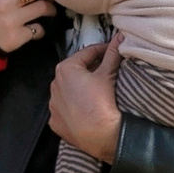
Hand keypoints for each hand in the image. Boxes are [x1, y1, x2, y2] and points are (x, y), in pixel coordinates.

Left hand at [50, 29, 124, 162]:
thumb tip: (120, 36)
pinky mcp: (55, 122)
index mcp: (65, 69)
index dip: (102, 50)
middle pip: (76, 72)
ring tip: (97, 93)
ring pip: (69, 91)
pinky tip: (86, 109)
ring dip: (81, 88)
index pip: (87, 53)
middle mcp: (54, 85)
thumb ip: (113, 53)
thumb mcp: (108, 74)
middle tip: (108, 71)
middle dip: (91, 69)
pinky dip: (74, 107)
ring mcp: (53, 105)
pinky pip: (65, 109)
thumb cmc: (102, 102)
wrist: (100, 135)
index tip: (113, 50)